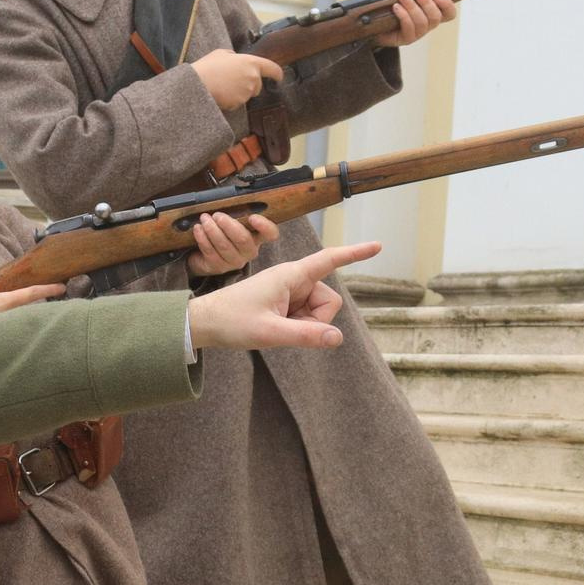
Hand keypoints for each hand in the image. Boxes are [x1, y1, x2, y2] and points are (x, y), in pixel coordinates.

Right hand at [0, 262, 64, 316]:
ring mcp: (1, 326)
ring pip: (19, 314)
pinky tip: (18, 311)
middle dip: (42, 299)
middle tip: (55, 290)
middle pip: (29, 306)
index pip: (30, 294)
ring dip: (27, 307)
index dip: (48, 289)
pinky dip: (15, 314)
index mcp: (1, 303)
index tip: (62, 286)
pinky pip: (10, 320)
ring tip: (36, 298)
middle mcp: (5, 317)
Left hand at [183, 209, 276, 278]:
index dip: (264, 226)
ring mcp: (235, 261)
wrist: (205, 254)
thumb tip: (230, 200)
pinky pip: (210, 252)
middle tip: (217, 215)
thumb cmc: (222, 232)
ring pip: (224, 246)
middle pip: (243, 239)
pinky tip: (198, 229)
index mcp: (257, 237)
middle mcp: (249, 251)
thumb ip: (236, 213)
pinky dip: (203, 238)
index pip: (270, 233)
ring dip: (212, 230)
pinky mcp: (219, 267)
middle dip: (228, 225)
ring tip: (204, 219)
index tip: (253, 217)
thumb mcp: (232, 221)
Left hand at [188, 242, 376, 352]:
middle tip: (287, 330)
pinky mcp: (284, 303)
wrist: (205, 323)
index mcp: (290, 275)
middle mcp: (293, 280)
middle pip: (328, 299)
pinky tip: (276, 329)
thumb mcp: (270, 332)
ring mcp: (289, 292)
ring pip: (318, 312)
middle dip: (318, 320)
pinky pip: (306, 317)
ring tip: (277, 329)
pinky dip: (298, 327)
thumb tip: (338, 338)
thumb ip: (305, 336)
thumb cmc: (232, 321)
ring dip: (306, 326)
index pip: (329, 260)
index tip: (378, 246)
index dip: (354, 254)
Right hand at [189, 50, 283, 111]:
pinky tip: (221, 94)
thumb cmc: (208, 67)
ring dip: (238, 92)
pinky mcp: (239, 103)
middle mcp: (253, 78)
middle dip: (249, 84)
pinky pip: (238, 103)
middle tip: (232, 80)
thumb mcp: (222, 53)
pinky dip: (231, 100)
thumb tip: (237, 59)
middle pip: (257, 85)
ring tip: (222, 85)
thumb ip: (235, 57)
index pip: (272, 68)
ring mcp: (247, 92)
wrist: (198, 84)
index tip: (279, 77)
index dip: (277, 73)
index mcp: (251, 62)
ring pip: (247, 94)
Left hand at [375, 0, 455, 48]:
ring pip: (422, 21)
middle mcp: (428, 26)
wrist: (378, 29)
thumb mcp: (407, 0)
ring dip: (412, 6)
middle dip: (426, 1)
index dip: (447, 5)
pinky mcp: (406, 39)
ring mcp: (418, 34)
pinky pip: (409, 27)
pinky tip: (396, 7)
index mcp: (431, 15)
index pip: (449, 14)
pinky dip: (403, 15)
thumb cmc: (394, 12)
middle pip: (436, 17)